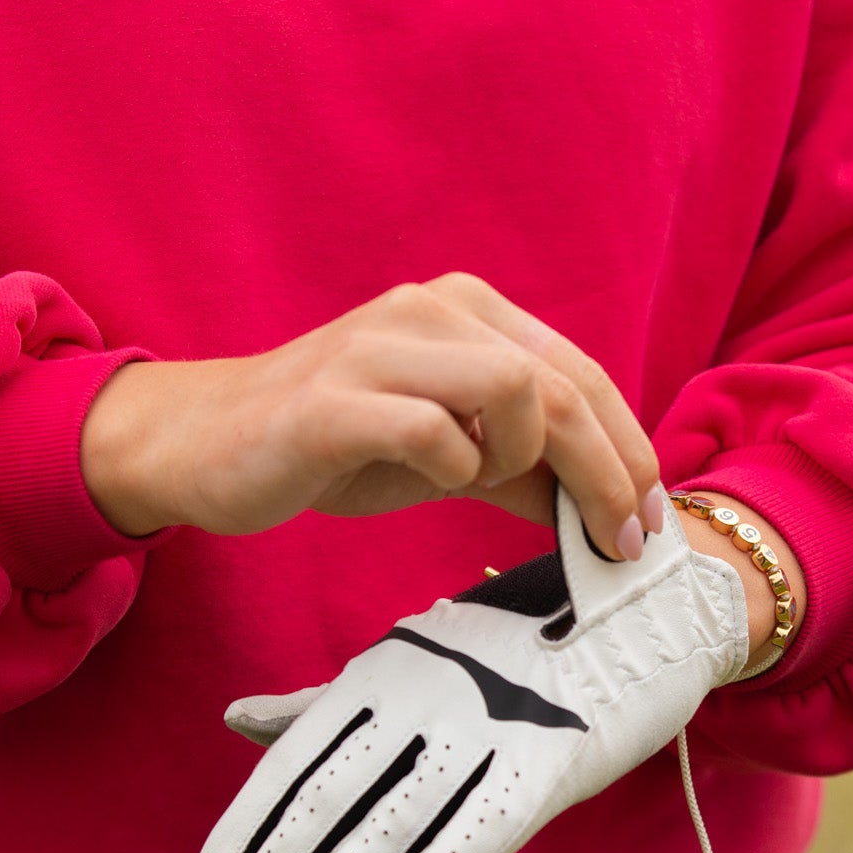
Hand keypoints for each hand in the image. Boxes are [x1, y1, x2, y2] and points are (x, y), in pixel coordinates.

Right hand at [80, 271, 666, 559]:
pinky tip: (435, 479)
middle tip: (621, 543)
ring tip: (482, 485)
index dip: (628, 451)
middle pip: (563, 387)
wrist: (206, 444)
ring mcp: (378, 347)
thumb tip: (606, 509)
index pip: (582, 374)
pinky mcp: (331, 402)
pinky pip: (433, 432)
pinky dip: (454, 467)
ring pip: (514, 391)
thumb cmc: (335, 445)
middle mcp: (430, 310)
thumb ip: (523, 468)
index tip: (646, 520)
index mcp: (467, 310)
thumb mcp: (448, 455)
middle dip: (608, 475)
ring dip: (521, 459)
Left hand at [187, 483, 750, 852]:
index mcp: (384, 671)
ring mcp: (488, 723)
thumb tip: (234, 721)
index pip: (294, 764)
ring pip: (393, 821)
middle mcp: (423, 694)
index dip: (246, 835)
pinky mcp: (553, 756)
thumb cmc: (521, 644)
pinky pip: (483, 826)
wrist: (649, 607)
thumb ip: (329, 703)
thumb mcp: (415, 659)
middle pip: (328, 799)